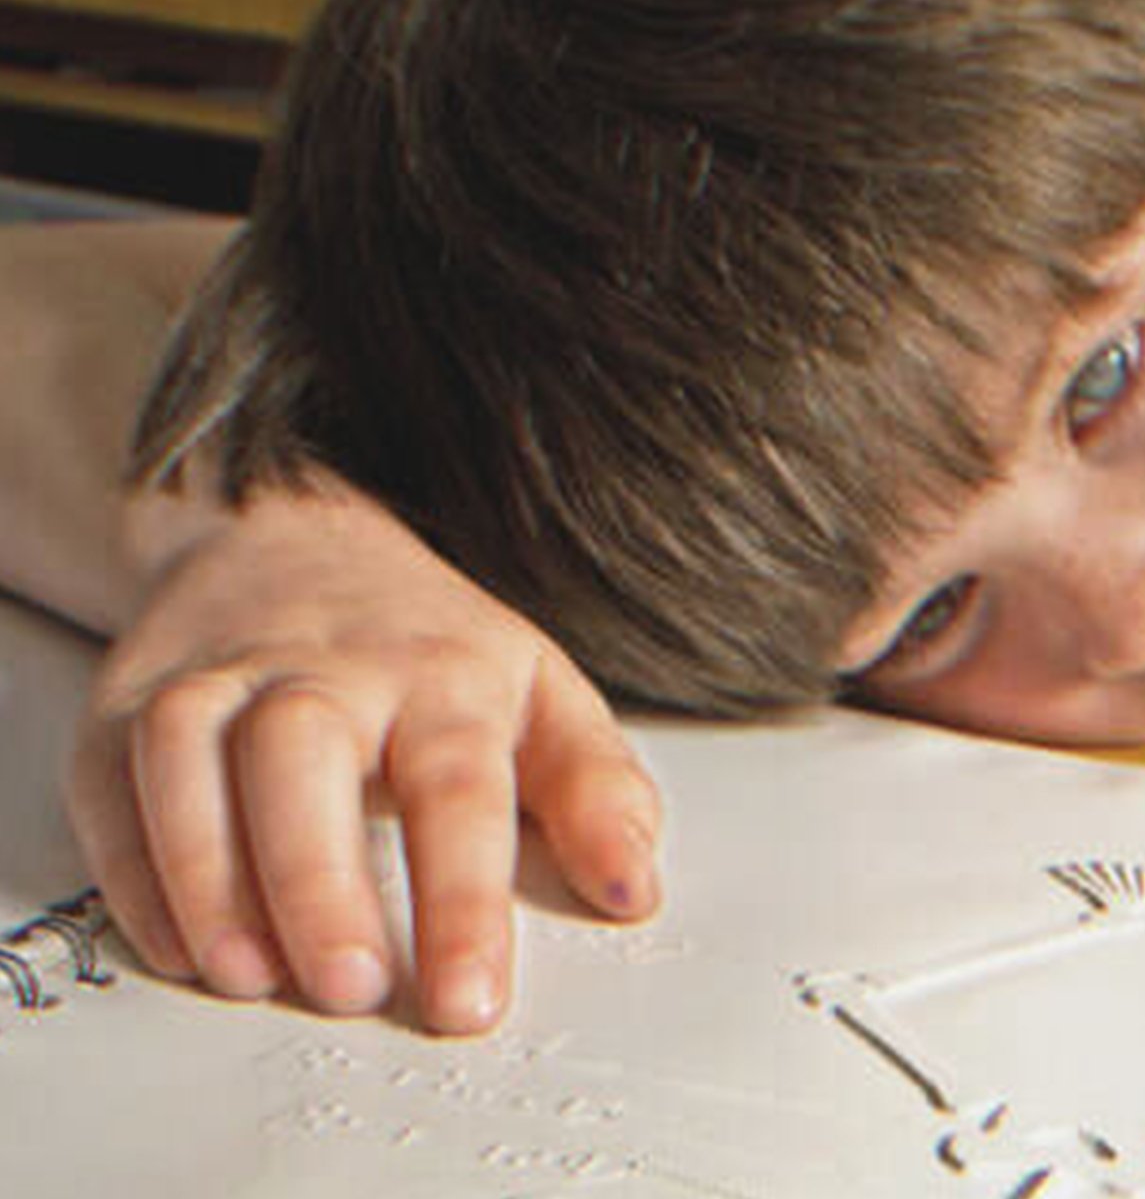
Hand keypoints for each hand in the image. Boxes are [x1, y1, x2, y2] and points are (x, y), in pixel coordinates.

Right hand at [65, 480, 659, 1033]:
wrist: (294, 537)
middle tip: (353, 989)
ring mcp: (223, 679)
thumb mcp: (541, 701)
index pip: (459, 787)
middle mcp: (328, 671)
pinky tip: (180, 946)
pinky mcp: (133, 702)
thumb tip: (634, 891)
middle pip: (306, 757)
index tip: (468, 1000)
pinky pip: (117, 781)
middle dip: (322, 881)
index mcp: (446, 676)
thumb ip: (599, 795)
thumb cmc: (432, 650)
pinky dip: (137, 869)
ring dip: (211, 876)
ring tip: (250, 979)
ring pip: (192, 757)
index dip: (463, 901)